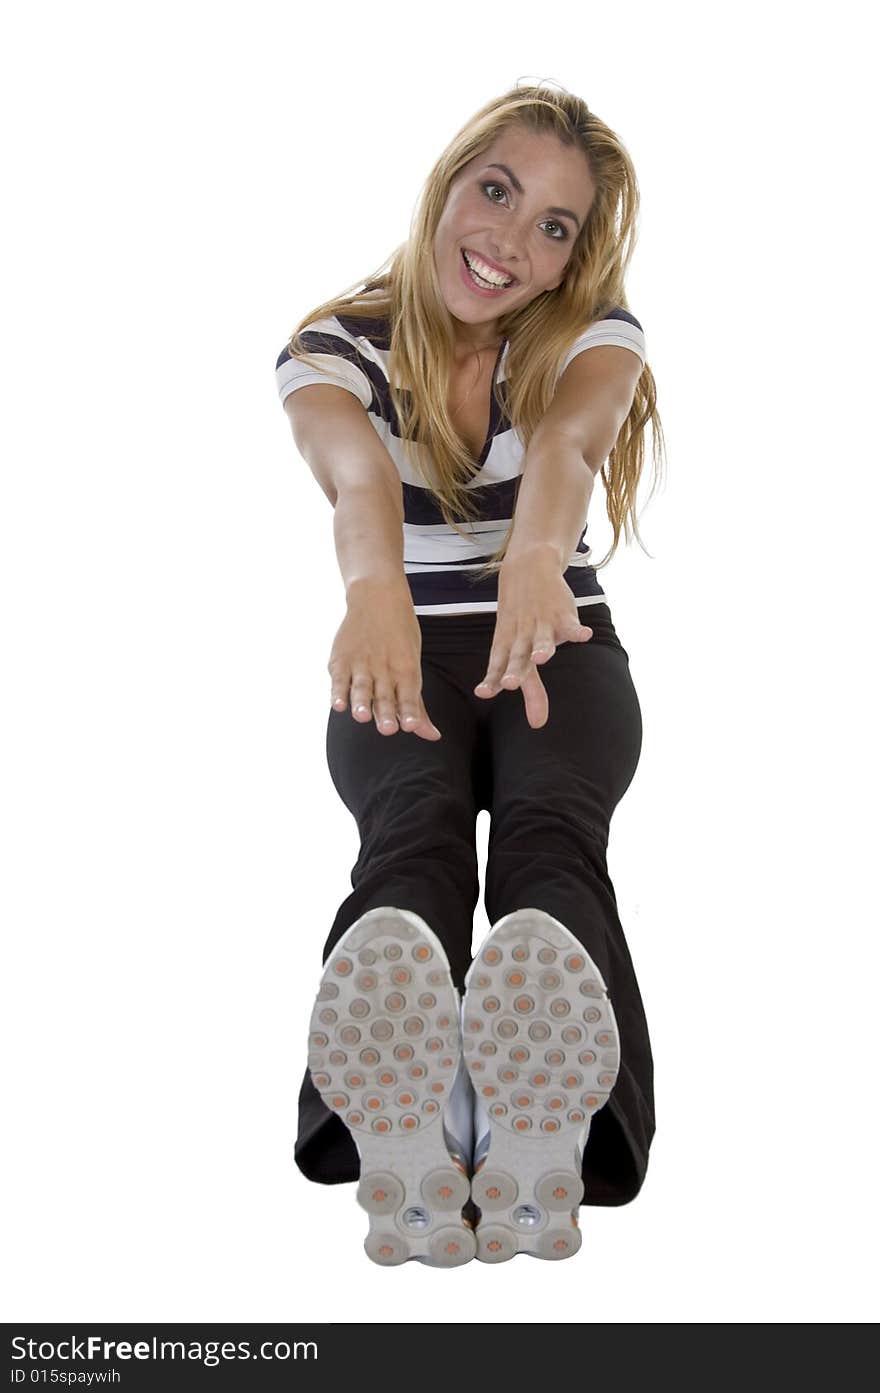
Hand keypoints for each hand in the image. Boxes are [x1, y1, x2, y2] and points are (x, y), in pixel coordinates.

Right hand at [328, 576, 442, 739]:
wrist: (378, 597)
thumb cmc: (400, 638)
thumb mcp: (412, 668)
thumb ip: (416, 706)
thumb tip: (433, 736)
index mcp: (406, 670)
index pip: (408, 695)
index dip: (409, 711)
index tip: (411, 726)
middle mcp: (384, 668)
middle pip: (384, 695)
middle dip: (386, 712)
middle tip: (388, 729)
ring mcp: (361, 663)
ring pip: (362, 687)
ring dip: (361, 703)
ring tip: (361, 717)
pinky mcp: (341, 659)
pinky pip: (339, 678)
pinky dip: (337, 691)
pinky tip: (337, 705)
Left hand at [473, 555, 592, 728]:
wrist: (527, 569)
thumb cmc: (519, 620)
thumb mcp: (518, 650)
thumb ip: (529, 688)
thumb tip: (537, 725)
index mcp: (507, 644)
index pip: (498, 665)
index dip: (491, 679)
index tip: (483, 692)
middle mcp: (522, 636)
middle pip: (518, 656)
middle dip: (515, 670)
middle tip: (510, 684)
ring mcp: (541, 624)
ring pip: (541, 639)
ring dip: (542, 648)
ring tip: (543, 658)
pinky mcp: (562, 614)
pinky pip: (570, 624)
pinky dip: (576, 630)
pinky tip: (584, 636)